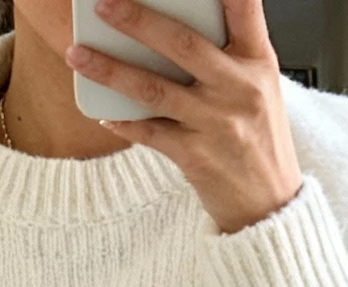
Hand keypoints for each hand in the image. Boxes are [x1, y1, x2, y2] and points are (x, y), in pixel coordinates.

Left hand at [65, 0, 301, 233]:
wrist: (270, 206)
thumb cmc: (260, 140)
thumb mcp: (260, 86)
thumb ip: (229, 52)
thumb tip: (172, 24)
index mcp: (259, 61)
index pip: (245, 6)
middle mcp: (240, 88)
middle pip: (182, 44)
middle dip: (138, 20)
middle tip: (103, 4)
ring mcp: (217, 124)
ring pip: (155, 89)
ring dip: (111, 70)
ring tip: (78, 53)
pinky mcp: (197, 157)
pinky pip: (150, 133)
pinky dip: (124, 122)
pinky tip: (103, 113)